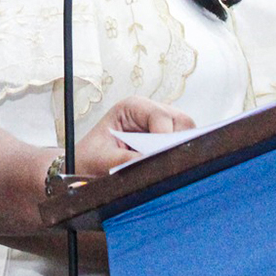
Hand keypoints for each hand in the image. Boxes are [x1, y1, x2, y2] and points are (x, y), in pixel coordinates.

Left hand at [71, 96, 194, 176]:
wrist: (87, 167)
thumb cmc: (92, 158)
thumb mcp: (103, 159)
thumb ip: (126, 160)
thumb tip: (149, 161)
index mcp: (132, 106)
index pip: (161, 116)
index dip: (164, 137)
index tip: (158, 157)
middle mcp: (150, 112)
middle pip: (181, 122)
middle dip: (176, 143)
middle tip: (166, 164)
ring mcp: (161, 125)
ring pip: (187, 134)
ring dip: (180, 150)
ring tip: (165, 167)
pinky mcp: (166, 140)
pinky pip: (184, 146)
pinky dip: (180, 157)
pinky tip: (167, 168)